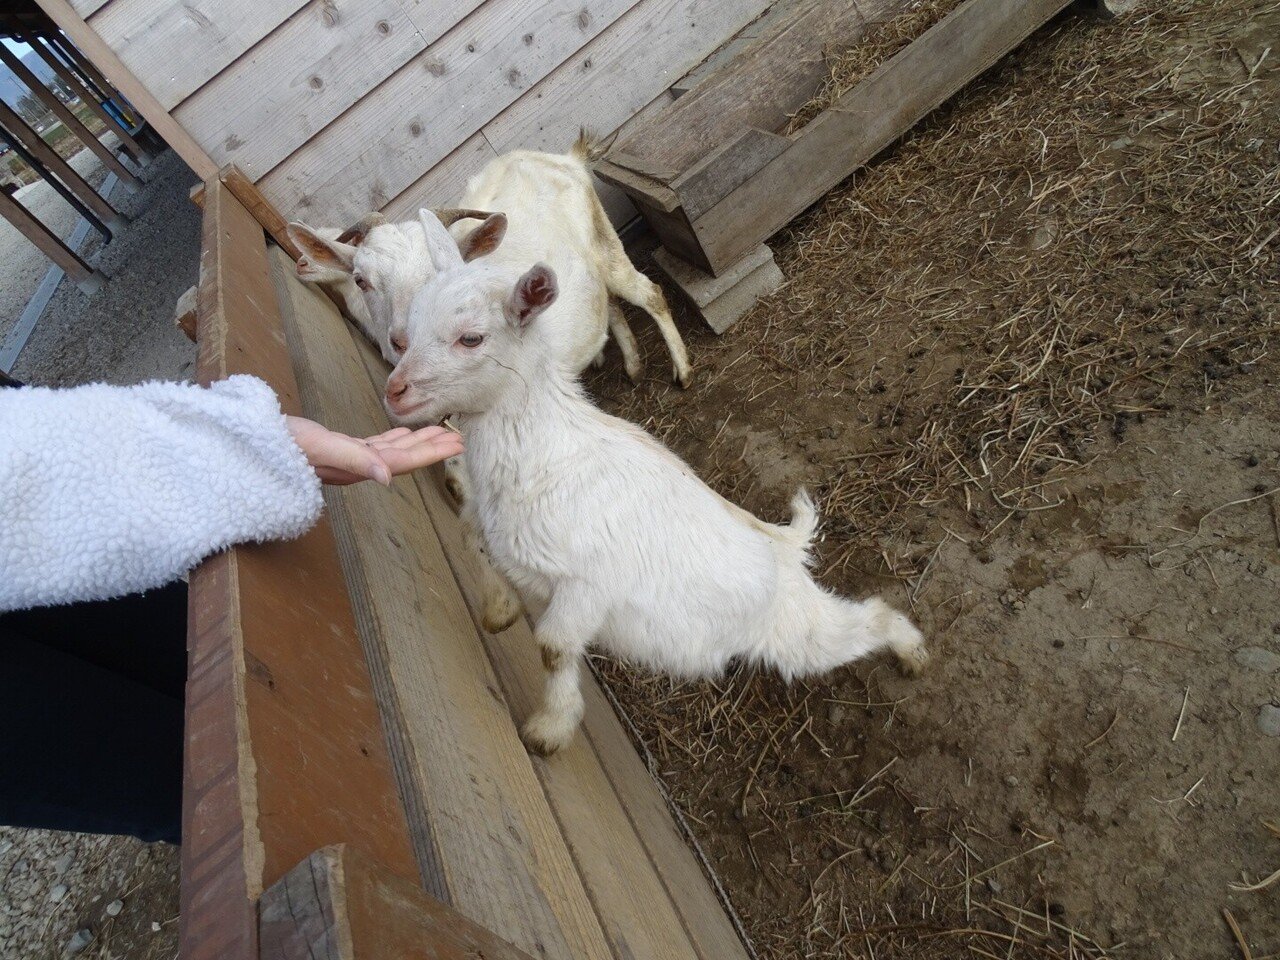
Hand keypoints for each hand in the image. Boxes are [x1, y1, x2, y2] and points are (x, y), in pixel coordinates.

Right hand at [286, 416, 463, 485]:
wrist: (250, 445)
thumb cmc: (282, 445)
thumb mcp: (319, 448)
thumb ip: (354, 460)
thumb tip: (388, 477)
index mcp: (356, 466)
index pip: (402, 462)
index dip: (431, 454)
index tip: (457, 446)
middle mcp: (356, 466)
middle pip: (403, 457)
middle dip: (431, 448)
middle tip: (459, 440)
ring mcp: (347, 458)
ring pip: (390, 450)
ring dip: (415, 442)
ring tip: (439, 433)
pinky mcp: (336, 449)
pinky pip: (373, 445)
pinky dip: (391, 438)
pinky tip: (401, 433)